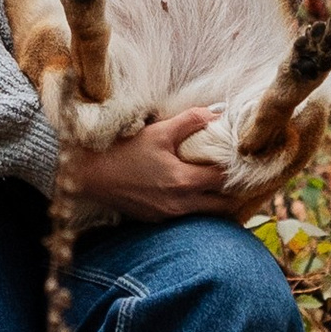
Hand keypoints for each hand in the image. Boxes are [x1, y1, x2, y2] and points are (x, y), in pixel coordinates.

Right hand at [70, 108, 243, 220]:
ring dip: (214, 200)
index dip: (235, 169)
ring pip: (206, 214)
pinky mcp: (157, 220)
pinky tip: (191, 191)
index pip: (224, 179)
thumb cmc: (124, 151)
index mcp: (184, 181)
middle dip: (232, 192)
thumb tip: (218, 111)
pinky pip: (186, 216)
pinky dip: (195, 206)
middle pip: (223, 206)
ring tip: (216, 184)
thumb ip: (191, 120)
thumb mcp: (159, 131)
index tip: (238, 159)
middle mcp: (180, 204)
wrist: (91, 175)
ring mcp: (168, 215)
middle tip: (234, 175)